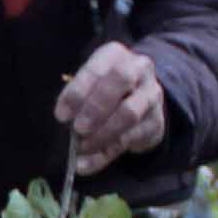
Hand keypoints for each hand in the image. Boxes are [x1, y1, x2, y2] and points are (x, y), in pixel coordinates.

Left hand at [56, 41, 166, 172]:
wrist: (140, 98)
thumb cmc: (104, 88)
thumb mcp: (89, 84)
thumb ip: (78, 98)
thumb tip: (65, 118)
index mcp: (115, 55)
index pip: (96, 69)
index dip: (78, 92)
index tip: (61, 115)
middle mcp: (138, 69)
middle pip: (121, 82)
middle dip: (96, 108)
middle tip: (78, 129)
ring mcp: (151, 95)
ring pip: (129, 113)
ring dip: (102, 134)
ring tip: (82, 148)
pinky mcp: (156, 121)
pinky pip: (131, 139)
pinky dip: (106, 154)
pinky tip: (89, 162)